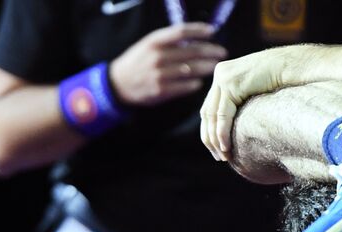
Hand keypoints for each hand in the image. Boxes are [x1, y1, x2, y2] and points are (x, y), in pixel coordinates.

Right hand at [110, 22, 226, 106]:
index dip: (198, 30)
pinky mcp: (161, 90)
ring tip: (216, 65)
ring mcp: (160, 74)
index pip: (181, 31)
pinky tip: (201, 82)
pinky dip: (195, 83)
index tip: (212, 31)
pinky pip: (185, 86)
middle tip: (222, 52)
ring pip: (191, 69)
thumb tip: (195, 39)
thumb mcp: (149, 45)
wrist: (119, 83)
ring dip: (207, 67)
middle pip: (191, 51)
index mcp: (154, 41)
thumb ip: (169, 42)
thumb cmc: (138, 61)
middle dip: (210, 51)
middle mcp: (157, 56)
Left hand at [200, 47, 301, 159]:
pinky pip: (222, 114)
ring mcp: (224, 78)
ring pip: (211, 115)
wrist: (295, 66)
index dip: (211, 130)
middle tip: (218, 157)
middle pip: (207, 112)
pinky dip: (222, 132)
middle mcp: (221, 74)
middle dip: (210, 137)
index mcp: (225, 75)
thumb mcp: (259, 93)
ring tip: (222, 157)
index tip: (218, 149)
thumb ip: (247, 103)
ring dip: (215, 139)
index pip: (210, 107)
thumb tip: (244, 126)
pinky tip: (226, 147)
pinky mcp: (231, 84)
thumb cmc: (287, 81)